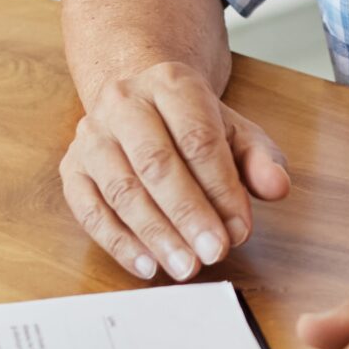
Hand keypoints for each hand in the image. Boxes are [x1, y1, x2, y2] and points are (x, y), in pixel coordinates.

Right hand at [59, 62, 290, 280]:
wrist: (141, 104)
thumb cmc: (192, 125)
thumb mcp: (235, 133)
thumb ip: (260, 159)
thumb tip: (277, 186)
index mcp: (170, 83)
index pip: (197, 138)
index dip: (221, 188)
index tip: (240, 229)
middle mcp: (123, 102)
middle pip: (155, 163)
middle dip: (188, 214)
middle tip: (214, 253)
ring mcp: (92, 135)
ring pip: (122, 189)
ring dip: (155, 234)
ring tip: (186, 266)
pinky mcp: (71, 169)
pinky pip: (89, 211)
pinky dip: (118, 242)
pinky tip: (147, 265)